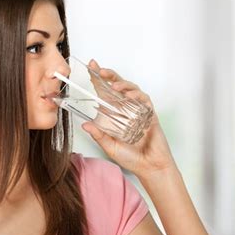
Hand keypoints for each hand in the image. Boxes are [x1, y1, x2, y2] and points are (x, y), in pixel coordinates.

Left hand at [81, 59, 176, 176]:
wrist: (149, 167)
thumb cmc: (131, 157)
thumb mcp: (109, 146)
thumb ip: (99, 135)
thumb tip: (84, 125)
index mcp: (115, 114)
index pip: (105, 92)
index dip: (98, 80)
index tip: (90, 67)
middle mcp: (126, 109)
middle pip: (118, 86)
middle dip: (109, 75)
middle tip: (99, 69)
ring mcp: (139, 110)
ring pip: (132, 89)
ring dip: (123, 84)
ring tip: (114, 85)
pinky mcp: (150, 114)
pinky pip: (144, 100)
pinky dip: (137, 96)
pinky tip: (130, 96)